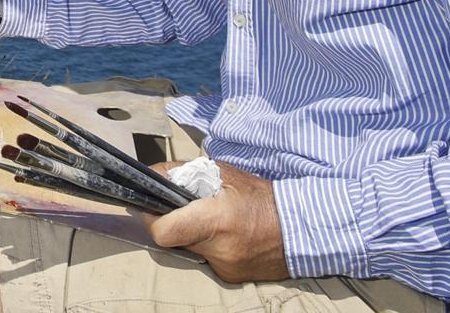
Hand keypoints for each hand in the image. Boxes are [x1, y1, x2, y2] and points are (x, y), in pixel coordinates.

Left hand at [142, 161, 289, 283]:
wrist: (299, 228)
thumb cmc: (262, 196)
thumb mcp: (224, 172)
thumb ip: (186, 173)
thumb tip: (155, 175)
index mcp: (216, 220)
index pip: (164, 231)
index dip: (151, 217)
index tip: (150, 205)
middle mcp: (218, 249)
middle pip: (174, 239)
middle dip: (171, 221)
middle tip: (180, 206)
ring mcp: (223, 267)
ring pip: (189, 248)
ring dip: (191, 232)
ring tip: (208, 217)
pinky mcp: (229, 277)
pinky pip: (205, 258)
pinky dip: (208, 244)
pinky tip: (223, 233)